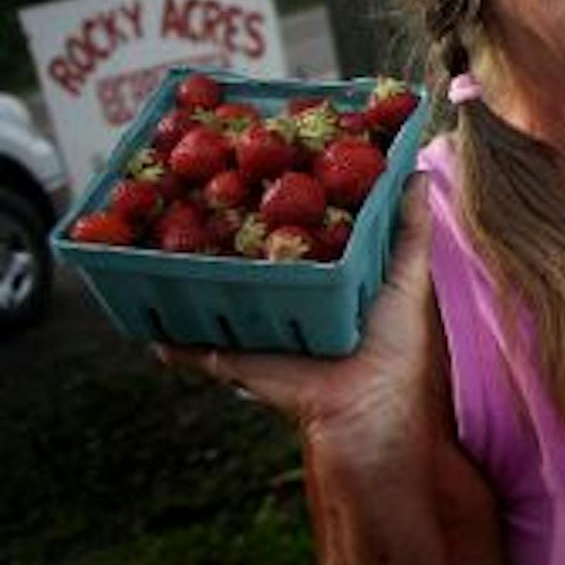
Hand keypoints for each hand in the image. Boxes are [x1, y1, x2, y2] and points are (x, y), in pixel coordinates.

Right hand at [158, 178, 439, 461]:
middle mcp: (288, 297)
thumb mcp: (407, 276)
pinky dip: (168, 336)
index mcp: (326, 273)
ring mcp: (258, 328)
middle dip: (225, 229)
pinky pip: (192, 348)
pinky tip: (144, 318)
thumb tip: (420, 172)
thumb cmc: (396, 341)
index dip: (279, 198)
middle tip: (200, 190)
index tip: (260, 160)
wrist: (369, 404)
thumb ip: (409, 227)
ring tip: (157, 237)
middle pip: (248, 257)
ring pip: (216, 295)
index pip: (295, 228)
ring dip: (189, 274)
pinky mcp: (236, 359)